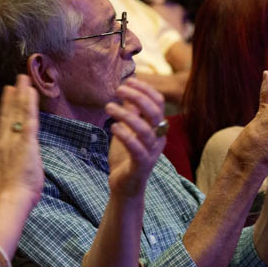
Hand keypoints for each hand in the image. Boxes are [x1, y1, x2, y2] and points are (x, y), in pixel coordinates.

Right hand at [0, 75, 42, 210]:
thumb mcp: (12, 173)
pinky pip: (28, 121)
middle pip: (9, 114)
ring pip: (18, 113)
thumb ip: (17, 162)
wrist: (11, 200)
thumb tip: (24, 160)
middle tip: (16, 81)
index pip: (4, 124)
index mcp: (2, 149)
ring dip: (21, 95)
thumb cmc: (14, 193)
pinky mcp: (26, 144)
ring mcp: (15, 142)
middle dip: (13, 96)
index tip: (8, 94)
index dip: (6, 108)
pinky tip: (31, 93)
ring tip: (24, 80)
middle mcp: (5, 142)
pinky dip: (29, 106)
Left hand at [104, 78, 166, 196]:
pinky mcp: (141, 165)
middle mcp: (159, 138)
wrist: (125, 186)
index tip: (128, 80)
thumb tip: (126, 89)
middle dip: (137, 97)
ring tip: (109, 107)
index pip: (158, 102)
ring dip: (126, 115)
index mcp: (157, 128)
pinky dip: (125, 135)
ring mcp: (152, 152)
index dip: (145, 89)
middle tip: (118, 90)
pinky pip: (137, 148)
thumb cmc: (126, 156)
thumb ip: (130, 112)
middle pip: (155, 112)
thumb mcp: (127, 129)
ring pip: (145, 130)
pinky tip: (112, 127)